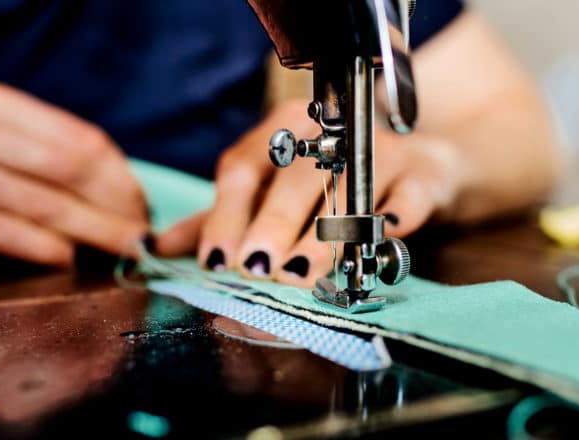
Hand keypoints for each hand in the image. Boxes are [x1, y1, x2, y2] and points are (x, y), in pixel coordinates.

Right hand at [0, 83, 148, 265]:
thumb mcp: (18, 157)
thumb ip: (69, 169)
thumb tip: (135, 207)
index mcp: (0, 106)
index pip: (81, 142)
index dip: (121, 181)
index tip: (145, 212)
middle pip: (64, 169)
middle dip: (111, 209)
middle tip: (139, 241)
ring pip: (38, 202)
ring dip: (88, 231)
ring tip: (118, 253)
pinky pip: (1, 231)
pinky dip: (41, 247)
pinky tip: (68, 259)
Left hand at [158, 100, 463, 286]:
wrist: (408, 164)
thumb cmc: (323, 181)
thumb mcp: (265, 192)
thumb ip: (217, 218)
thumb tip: (156, 247)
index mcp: (278, 132)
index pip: (244, 168)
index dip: (228, 214)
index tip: (217, 260)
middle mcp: (326, 134)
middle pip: (296, 178)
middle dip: (274, 224)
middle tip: (258, 267)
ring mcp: (377, 151)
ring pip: (349, 190)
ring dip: (326, 233)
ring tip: (303, 270)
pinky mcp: (421, 174)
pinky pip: (411, 196)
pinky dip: (397, 215)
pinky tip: (383, 235)